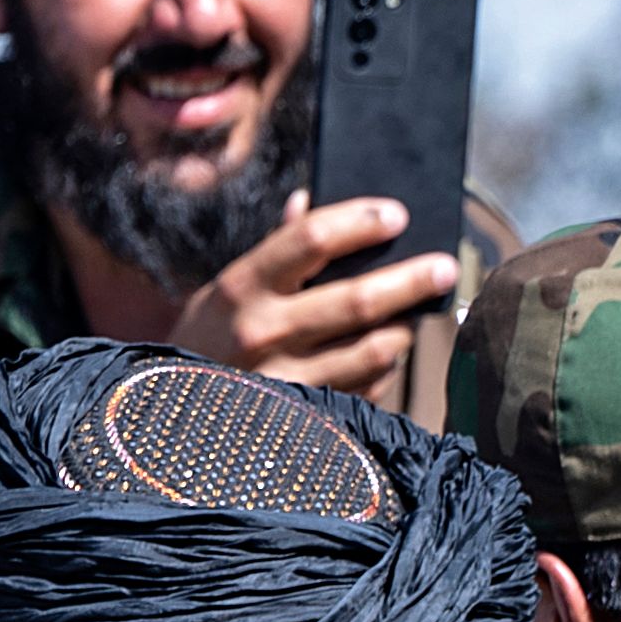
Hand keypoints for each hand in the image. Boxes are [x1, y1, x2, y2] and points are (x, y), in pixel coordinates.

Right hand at [160, 191, 459, 401]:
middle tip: (446, 267)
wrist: (174, 419)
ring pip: (374, 350)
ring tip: (417, 314)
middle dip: (411, 280)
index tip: (397, 214)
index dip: (359, 223)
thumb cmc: (209, 341)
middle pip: (357, 300)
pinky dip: (385, 368)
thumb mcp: (225, 293)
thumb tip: (308, 201)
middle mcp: (263, 332)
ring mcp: (287, 381)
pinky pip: (369, 388)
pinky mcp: (310, 420)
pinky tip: (386, 354)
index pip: (309, 240)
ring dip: (404, 329)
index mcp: (240, 287)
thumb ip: (273, 252)